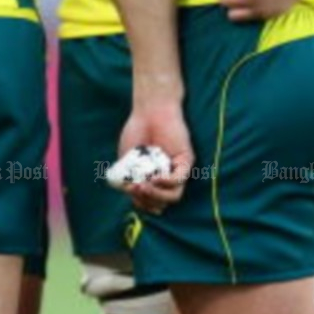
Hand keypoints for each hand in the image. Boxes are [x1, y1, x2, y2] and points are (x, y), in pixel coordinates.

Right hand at [116, 98, 193, 213]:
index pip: (150, 201)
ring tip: (143, 186)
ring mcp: (177, 170)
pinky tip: (154, 177)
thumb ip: (129, 177)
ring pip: (173, 196)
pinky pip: (179, 180)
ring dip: (157, 196)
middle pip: (162, 202)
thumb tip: (131, 195)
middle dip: (146, 200)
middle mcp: (166, 177)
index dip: (141, 203)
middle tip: (134, 189)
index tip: (129, 193)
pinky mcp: (186, 161)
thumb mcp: (127, 158)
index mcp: (152, 178)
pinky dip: (166, 182)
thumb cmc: (136, 131)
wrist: (148, 111)